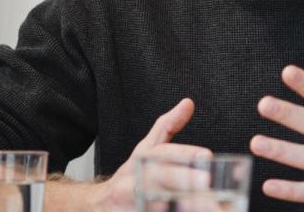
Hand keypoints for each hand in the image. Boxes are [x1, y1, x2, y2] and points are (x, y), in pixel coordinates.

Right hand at [87, 98, 210, 211]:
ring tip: (191, 203)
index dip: (185, 153)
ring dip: (169, 203)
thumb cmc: (130, 175)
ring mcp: (126, 203)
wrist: (97, 203)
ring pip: (147, 203)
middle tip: (204, 181)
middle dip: (180, 178)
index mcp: (141, 159)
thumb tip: (188, 103)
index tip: (206, 155)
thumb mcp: (146, 149)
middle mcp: (131, 180)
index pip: (163, 152)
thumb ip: (167, 126)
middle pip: (156, 177)